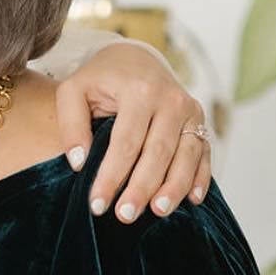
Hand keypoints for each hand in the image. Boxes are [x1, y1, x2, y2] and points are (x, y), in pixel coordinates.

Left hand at [55, 43, 209, 221]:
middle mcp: (171, 100)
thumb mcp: (74, 91)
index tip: (96, 204)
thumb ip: (71, 124)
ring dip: (174, 187)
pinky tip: (192, 200)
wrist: (136, 59)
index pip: (125, 142)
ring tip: (158, 212)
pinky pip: (204, 153)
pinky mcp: (201, 123)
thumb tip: (78, 162)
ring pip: (186, 155)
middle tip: (124, 215)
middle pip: (157, 152)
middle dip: (142, 187)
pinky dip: (201, 177)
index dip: (112, 176)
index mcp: (139, 91)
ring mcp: (191, 112)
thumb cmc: (100, 80)